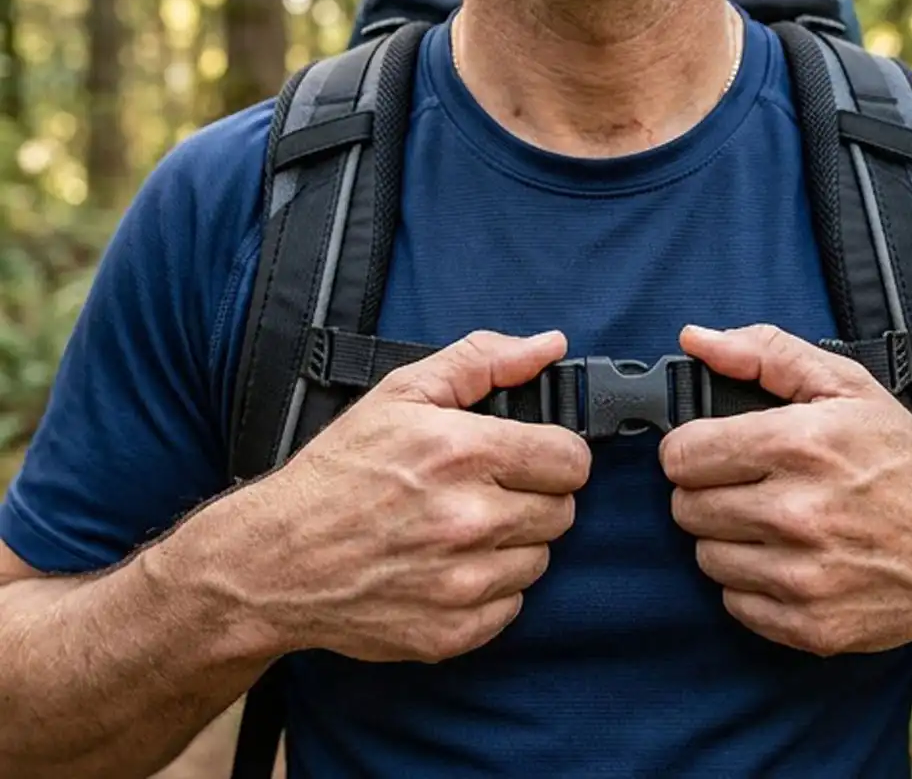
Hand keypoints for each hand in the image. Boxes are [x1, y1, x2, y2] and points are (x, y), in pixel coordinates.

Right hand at [224, 330, 590, 662]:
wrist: (274, 560)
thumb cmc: (337, 473)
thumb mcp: (400, 394)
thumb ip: (483, 361)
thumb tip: (549, 346)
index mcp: (461, 453)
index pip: (571, 459)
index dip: (554, 454)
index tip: (530, 457)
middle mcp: (468, 520)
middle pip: (562, 511)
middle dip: (533, 497)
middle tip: (486, 492)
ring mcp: (461, 583)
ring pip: (540, 559)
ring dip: (513, 544)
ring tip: (461, 530)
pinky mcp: (452, 631)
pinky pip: (512, 605)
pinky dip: (490, 589)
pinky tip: (449, 568)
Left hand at [660, 324, 911, 655]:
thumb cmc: (907, 464)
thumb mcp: (849, 388)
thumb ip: (766, 354)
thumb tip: (694, 339)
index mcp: (802, 444)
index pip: (681, 455)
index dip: (693, 449)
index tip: (715, 451)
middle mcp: (799, 513)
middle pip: (686, 507)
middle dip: (711, 493)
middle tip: (753, 487)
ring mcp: (805, 576)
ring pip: (706, 556)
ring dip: (729, 540)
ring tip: (776, 525)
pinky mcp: (810, 626)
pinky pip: (735, 603)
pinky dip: (753, 585)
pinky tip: (791, 562)